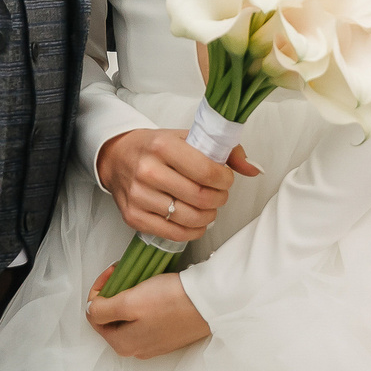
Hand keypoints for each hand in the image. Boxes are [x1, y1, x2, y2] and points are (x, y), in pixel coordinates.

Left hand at [85, 266, 211, 357]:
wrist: (211, 303)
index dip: (99, 290)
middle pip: (112, 318)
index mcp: (122, 344)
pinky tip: (153, 291)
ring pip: (129, 318)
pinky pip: (146, 319)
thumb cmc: (171, 301)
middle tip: (124, 274)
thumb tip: (90, 311)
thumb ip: (102, 310)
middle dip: (113, 294)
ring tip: (138, 280)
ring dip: (128, 297)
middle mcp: (136, 349)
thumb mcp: (129, 303)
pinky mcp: (168, 335)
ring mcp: (153, 344)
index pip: (94, 316)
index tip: (113, 272)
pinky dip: (144, 304)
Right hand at [94, 129, 258, 243]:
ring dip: (208, 216)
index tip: (225, 178)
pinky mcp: (133, 216)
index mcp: (163, 146)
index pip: (207, 171)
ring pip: (189, 218)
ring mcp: (138, 196)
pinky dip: (192, 231)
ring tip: (209, 207)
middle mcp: (148, 171)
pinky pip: (173, 233)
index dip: (225, 179)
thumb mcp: (188, 137)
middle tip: (219, 194)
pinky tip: (197, 222)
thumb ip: (225, 150)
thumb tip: (254, 169)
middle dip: (219, 198)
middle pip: (200, 197)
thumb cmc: (156, 147)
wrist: (117, 157)